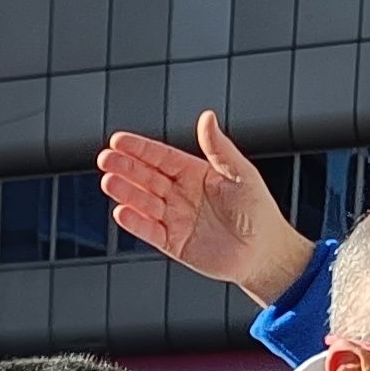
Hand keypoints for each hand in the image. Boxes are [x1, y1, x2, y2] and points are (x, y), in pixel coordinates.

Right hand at [94, 113, 317, 307]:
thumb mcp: (241, 173)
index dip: (140, 149)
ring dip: (126, 192)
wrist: (263, 252)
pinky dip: (135, 223)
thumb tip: (206, 118)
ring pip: (144, 202)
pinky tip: (122, 212)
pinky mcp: (173, 243)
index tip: (118, 141)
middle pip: (147, 178)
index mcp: (195, 173)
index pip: (161, 157)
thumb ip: (219, 148)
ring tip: (108, 182)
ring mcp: (174, 218)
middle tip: (106, 159)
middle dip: (126, 168)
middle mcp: (180, 194)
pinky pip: (149, 231)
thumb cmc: (258, 211)